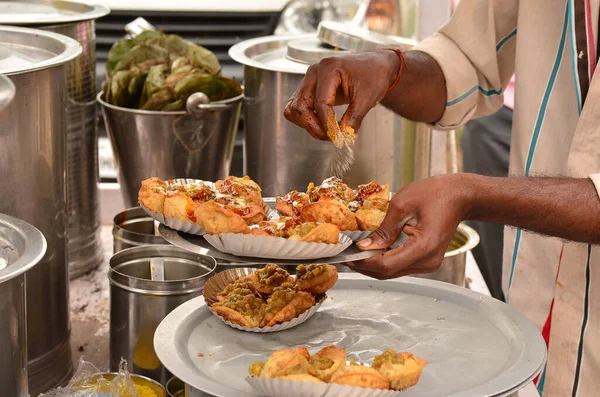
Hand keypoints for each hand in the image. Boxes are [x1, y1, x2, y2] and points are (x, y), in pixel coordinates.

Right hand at [283, 50, 399, 140]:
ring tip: (328, 132)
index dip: (327, 124)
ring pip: (295, 108)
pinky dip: (308, 120)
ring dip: (308, 124)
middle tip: (332, 137)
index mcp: (329, 68)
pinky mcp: (310, 89)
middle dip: (313, 126)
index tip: (338, 137)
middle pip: (300, 106)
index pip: (320, 102)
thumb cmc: (373, 75)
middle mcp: (314, 73)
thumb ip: (355, 117)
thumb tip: (345, 135)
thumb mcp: (368, 98)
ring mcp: (310, 80)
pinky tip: (324, 125)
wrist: (375, 67)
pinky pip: (299, 108)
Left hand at [347, 174, 472, 279]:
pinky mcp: (427, 261)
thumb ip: (383, 229)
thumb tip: (365, 246)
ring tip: (355, 254)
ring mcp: (429, 264)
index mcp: (423, 247)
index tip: (348, 256)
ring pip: (393, 272)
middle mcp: (428, 261)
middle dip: (365, 266)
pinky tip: (372, 252)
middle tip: (345, 257)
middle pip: (388, 272)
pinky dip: (385, 261)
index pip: (386, 265)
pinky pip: (401, 266)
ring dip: (373, 265)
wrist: (459, 195)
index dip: (364, 262)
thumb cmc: (435, 194)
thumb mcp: (402, 205)